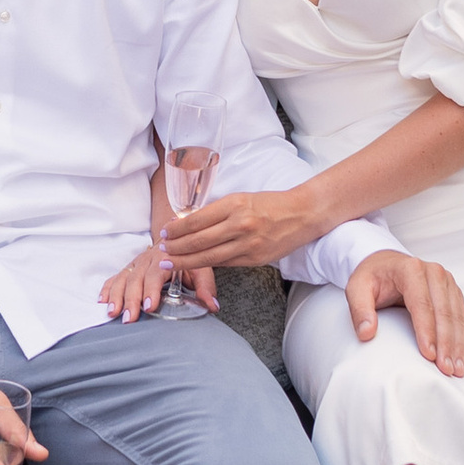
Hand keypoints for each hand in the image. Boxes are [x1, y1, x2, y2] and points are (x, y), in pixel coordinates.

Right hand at [99, 242, 213, 319]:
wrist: (177, 234)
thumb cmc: (189, 254)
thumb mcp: (202, 268)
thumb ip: (205, 287)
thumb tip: (212, 306)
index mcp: (165, 256)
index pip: (156, 274)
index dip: (151, 290)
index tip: (149, 306)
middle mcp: (147, 259)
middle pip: (135, 279)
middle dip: (131, 299)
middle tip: (129, 318)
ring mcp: (136, 263)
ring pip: (123, 278)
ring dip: (116, 296)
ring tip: (113, 313)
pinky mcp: (129, 268)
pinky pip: (115, 277)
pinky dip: (108, 288)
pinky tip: (103, 301)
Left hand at [160, 185, 319, 272]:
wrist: (302, 214)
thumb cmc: (271, 204)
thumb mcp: (242, 199)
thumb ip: (217, 211)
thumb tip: (188, 222)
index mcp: (235, 205)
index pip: (197, 219)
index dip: (177, 229)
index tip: (164, 232)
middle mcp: (240, 225)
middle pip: (198, 241)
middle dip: (176, 248)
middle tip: (161, 252)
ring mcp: (248, 245)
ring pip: (208, 257)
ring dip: (185, 261)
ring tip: (169, 263)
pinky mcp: (254, 259)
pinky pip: (224, 263)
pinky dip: (207, 265)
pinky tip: (194, 265)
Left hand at [347, 250, 463, 374]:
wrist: (385, 263)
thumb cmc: (371, 277)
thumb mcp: (356, 288)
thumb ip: (359, 310)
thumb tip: (366, 333)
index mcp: (411, 269)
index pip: (421, 304)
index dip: (426, 331)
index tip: (429, 355)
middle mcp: (433, 272)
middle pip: (444, 312)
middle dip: (446, 343)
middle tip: (446, 369)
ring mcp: (446, 281)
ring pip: (456, 316)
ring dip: (458, 344)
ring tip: (457, 369)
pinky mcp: (452, 291)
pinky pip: (462, 316)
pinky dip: (463, 338)